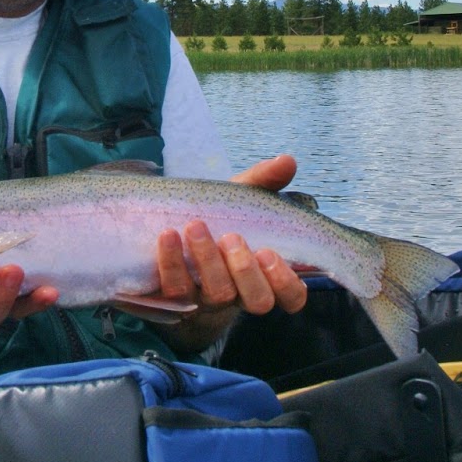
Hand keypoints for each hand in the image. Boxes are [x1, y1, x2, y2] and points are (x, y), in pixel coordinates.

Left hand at [155, 154, 309, 317]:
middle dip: (245, 270)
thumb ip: (264, 181)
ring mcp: (209, 300)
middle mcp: (242, 294)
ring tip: (196, 227)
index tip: (269, 253)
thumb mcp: (241, 200)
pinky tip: (168, 234)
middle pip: (257, 300)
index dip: (286, 283)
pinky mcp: (177, 299)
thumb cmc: (220, 220)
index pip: (293, 297)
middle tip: (232, 237)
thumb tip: (287, 160)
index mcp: (266, 276)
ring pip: (217, 294)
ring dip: (208, 261)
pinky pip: (175, 289)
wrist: (170, 236)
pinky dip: (171, 261)